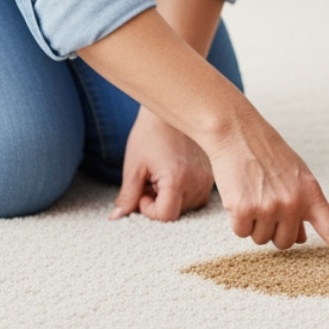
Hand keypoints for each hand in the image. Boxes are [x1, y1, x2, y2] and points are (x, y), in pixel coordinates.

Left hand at [110, 107, 213, 221]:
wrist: (171, 111)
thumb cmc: (150, 134)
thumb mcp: (134, 167)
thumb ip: (127, 197)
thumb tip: (116, 218)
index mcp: (178, 179)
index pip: (166, 216)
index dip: (149, 210)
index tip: (144, 191)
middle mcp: (198, 180)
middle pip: (178, 213)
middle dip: (161, 203)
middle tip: (152, 180)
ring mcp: (208, 176)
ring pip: (189, 206)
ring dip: (173, 198)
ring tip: (163, 175)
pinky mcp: (212, 173)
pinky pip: (198, 194)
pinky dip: (184, 190)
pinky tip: (175, 172)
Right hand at [206, 113, 328, 270]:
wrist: (238, 134)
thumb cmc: (268, 154)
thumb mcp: (295, 175)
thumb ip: (302, 205)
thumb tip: (302, 239)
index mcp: (311, 193)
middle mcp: (293, 203)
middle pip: (286, 242)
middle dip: (275, 228)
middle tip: (267, 201)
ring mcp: (269, 207)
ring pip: (262, 240)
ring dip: (254, 224)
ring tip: (253, 194)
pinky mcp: (245, 210)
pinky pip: (241, 232)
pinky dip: (237, 220)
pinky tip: (239, 196)